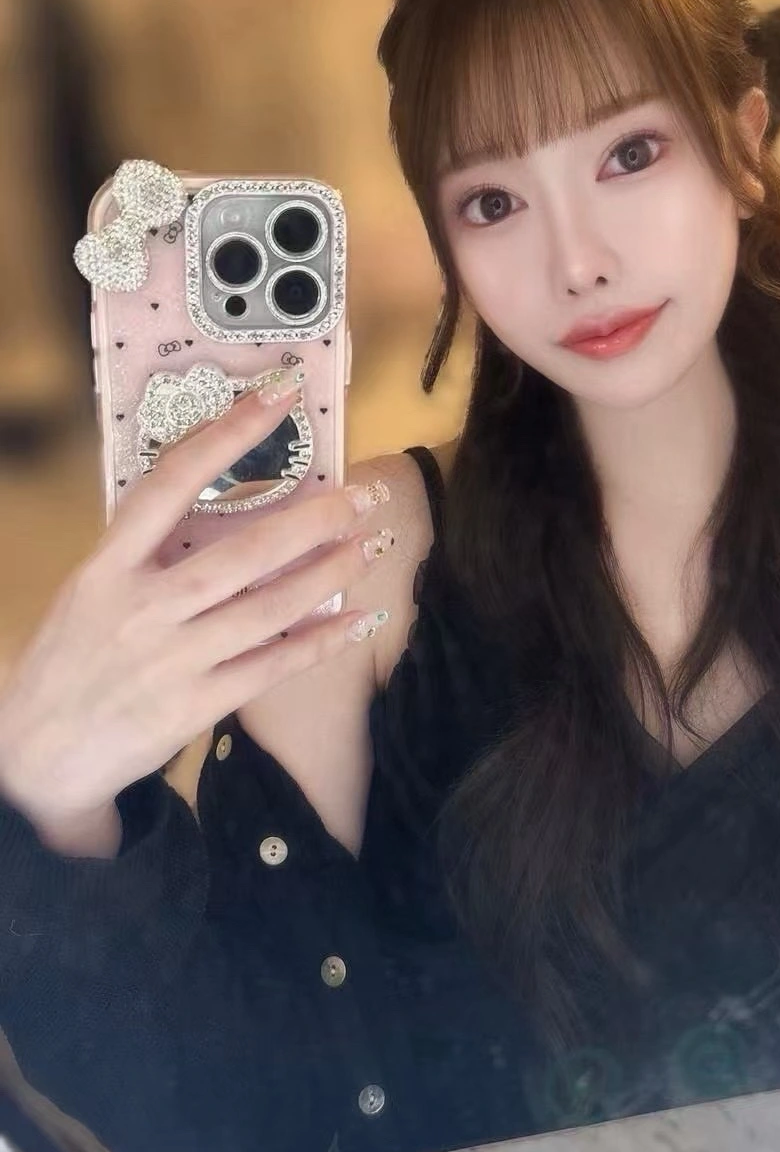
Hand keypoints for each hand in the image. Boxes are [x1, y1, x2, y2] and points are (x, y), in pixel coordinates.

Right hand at [0, 380, 392, 840]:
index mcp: (108, 566)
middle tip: (360, 496)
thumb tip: (212, 498)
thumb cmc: (70, 659)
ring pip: (266, 610)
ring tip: (368, 546)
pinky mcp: (195, 706)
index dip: (226, 436)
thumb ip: (141, 551)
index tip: (277, 398)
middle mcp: (142, 607)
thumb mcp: (87, 590)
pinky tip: (359, 619)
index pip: (169, 483)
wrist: (39, 753)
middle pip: (239, 555)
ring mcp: (172, 659)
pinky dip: (320, 642)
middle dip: (309, 522)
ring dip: (326, 576)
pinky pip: (271, 667)